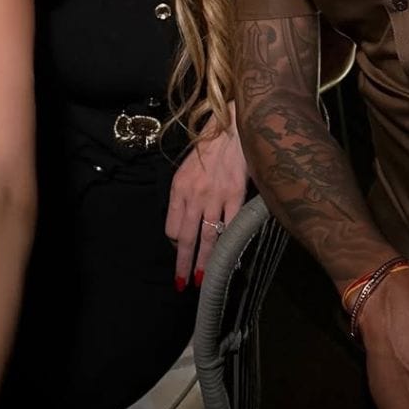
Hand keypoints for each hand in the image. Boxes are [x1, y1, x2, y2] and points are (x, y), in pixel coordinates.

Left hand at [166, 104, 247, 288]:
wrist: (233, 123)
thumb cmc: (211, 142)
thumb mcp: (188, 166)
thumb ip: (187, 192)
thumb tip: (189, 217)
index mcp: (179, 187)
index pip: (171, 226)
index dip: (174, 242)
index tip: (180, 252)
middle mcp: (194, 194)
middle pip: (185, 238)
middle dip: (182, 264)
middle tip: (181, 284)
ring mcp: (216, 196)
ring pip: (208, 237)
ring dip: (205, 262)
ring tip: (202, 280)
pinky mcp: (236, 195)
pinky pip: (232, 226)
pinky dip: (231, 244)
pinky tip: (232, 260)